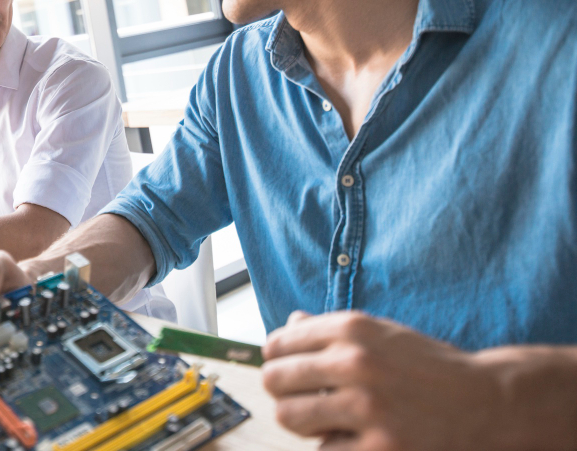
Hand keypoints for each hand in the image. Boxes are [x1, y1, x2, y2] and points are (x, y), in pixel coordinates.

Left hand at [261, 310, 505, 450]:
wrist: (489, 405)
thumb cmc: (429, 368)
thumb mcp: (382, 335)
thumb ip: (332, 330)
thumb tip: (289, 325)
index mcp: (353, 329)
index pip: (278, 343)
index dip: (276, 359)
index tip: (286, 368)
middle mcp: (356, 363)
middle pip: (275, 380)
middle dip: (282, 391)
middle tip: (300, 398)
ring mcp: (367, 407)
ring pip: (289, 417)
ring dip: (300, 422)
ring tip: (323, 420)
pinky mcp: (379, 449)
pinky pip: (322, 450)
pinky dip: (332, 447)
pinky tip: (353, 440)